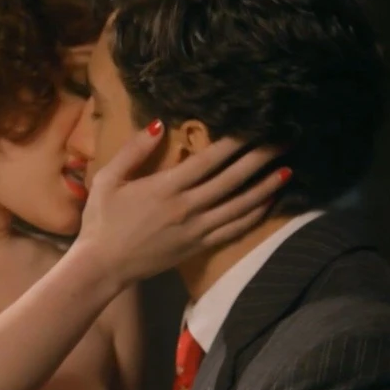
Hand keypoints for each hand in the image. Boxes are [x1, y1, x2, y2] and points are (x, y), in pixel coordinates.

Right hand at [73, 123, 288, 286]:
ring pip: (240, 205)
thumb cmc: (101, 220)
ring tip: (288, 170)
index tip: (254, 125)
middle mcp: (188, 208)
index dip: (234, 142)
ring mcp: (197, 230)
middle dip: (259, 159)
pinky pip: (234, 229)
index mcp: (166, 188)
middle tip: (284, 141)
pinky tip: (269, 201)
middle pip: (232, 179)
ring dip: (265, 187)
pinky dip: (255, 215)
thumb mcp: (107, 179)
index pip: (208, 160)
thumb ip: (134, 151)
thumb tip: (159, 124)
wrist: (103, 265)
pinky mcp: (199, 247)